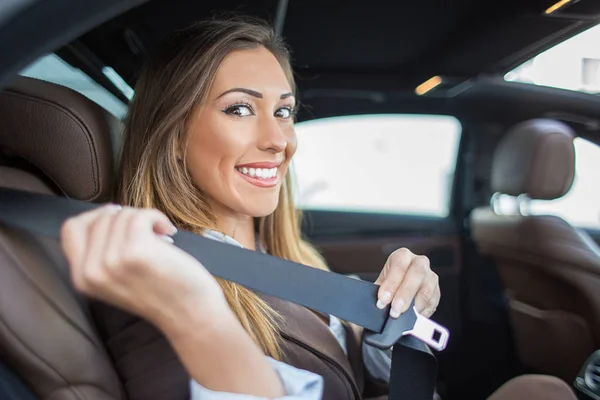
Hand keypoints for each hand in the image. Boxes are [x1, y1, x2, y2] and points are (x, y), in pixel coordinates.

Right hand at [60, 204, 228, 335]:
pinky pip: (140, 216)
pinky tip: (168, 231)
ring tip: (160, 236)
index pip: (70, 229)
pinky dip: (157, 217)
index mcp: (82, 278)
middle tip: (148, 232)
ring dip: (145, 218)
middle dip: (127, 217)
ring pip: (122, 215)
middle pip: (100, 218)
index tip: (118, 219)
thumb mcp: (116, 278)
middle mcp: (91, 271)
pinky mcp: (136, 251)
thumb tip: (106, 213)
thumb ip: (101, 254)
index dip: (95, 216)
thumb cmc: (162, 292)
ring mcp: (112, 261)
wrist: (189, 313)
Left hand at [374, 248, 439, 317]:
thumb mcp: (380, 285)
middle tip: (394, 311)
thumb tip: (374, 303)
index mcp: (402, 256)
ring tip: (403, 317)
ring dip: (414, 305)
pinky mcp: (436, 293)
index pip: (399, 265)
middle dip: (404, 294)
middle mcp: (419, 263)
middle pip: (416, 274)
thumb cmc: (388, 287)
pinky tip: (414, 318)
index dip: (391, 283)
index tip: (382, 300)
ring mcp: (430, 277)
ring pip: (426, 289)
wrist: (397, 293)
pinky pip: (432, 302)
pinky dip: (422, 312)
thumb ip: (376, 293)